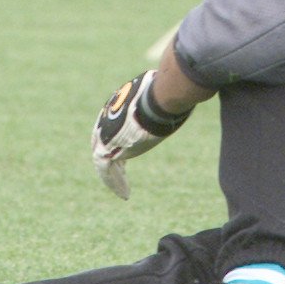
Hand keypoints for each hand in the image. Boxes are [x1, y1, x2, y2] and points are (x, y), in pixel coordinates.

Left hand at [91, 70, 189, 198]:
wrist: (159, 99)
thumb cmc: (166, 92)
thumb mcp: (162, 92)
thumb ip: (162, 96)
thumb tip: (181, 90)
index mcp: (118, 103)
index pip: (112, 123)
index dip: (118, 137)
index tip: (127, 146)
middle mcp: (106, 118)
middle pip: (103, 142)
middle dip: (112, 157)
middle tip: (121, 171)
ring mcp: (104, 133)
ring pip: (103, 159)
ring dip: (113, 175)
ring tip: (123, 190)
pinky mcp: (107, 148)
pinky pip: (106, 170)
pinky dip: (115, 182)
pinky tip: (125, 193)